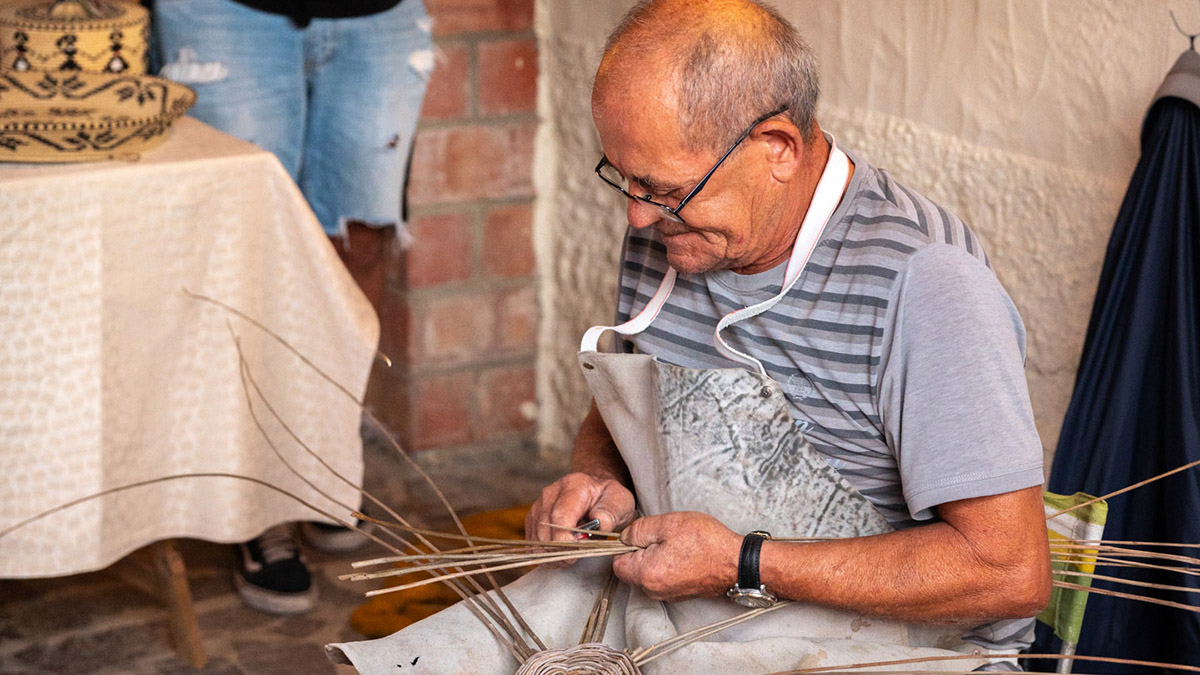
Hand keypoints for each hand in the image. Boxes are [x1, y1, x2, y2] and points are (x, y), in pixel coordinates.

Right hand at [525, 472, 634, 550]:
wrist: (595, 495)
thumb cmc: (608, 500)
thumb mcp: (620, 501)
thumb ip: (611, 511)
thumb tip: (599, 521)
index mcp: (573, 485)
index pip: (560, 515)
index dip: (565, 539)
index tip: (578, 552)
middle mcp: (550, 493)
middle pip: (545, 529)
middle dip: (560, 549)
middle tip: (578, 556)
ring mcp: (538, 506)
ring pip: (536, 538)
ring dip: (553, 553)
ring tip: (572, 553)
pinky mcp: (532, 519)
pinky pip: (533, 542)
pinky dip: (546, 553)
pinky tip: (563, 551)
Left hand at [612, 511, 741, 601]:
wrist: (736, 562)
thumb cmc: (706, 543)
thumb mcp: (668, 524)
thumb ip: (638, 530)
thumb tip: (623, 537)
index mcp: (646, 574)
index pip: (616, 562)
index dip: (624, 545)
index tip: (639, 534)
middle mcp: (653, 590)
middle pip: (631, 569)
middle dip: (640, 551)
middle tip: (662, 536)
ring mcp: (666, 595)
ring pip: (647, 573)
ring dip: (655, 558)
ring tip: (676, 544)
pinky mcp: (678, 594)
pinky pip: (662, 578)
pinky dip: (667, 566)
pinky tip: (683, 554)